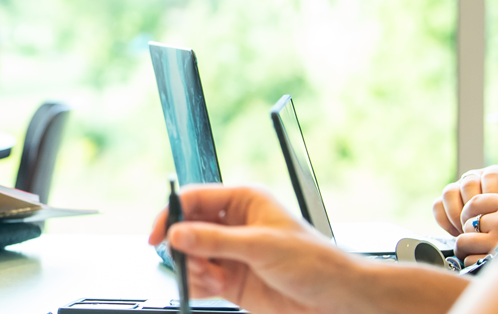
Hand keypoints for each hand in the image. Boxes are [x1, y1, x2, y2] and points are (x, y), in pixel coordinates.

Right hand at [148, 185, 360, 313]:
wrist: (337, 298)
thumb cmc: (315, 261)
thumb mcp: (262, 246)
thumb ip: (216, 240)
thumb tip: (178, 234)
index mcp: (243, 201)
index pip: (195, 199)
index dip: (173, 213)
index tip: (159, 233)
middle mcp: (234, 225)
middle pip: (188, 228)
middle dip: (182, 245)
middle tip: (184, 259)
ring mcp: (231, 253)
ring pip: (191, 256)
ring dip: (192, 268)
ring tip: (209, 277)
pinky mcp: (231, 280)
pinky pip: (200, 280)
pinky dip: (197, 285)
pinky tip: (210, 288)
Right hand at [433, 165, 497, 235]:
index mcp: (496, 174)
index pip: (490, 176)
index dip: (490, 195)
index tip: (494, 215)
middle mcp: (475, 177)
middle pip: (467, 184)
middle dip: (472, 208)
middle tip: (478, 228)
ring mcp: (459, 186)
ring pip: (449, 192)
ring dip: (455, 214)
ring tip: (465, 231)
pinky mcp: (448, 200)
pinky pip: (437, 205)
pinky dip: (444, 220)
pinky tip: (455, 232)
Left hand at [455, 193, 497, 264]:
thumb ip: (496, 208)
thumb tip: (463, 210)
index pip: (474, 202)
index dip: (468, 213)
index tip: (472, 221)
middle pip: (467, 223)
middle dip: (468, 233)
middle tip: (479, 241)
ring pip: (463, 241)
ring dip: (466, 249)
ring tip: (476, 251)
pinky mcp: (494, 261)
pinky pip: (469, 260)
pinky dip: (472, 263)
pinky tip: (484, 262)